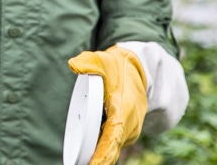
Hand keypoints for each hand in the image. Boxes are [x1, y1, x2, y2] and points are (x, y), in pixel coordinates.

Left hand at [68, 45, 147, 164]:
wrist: (141, 73)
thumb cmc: (119, 69)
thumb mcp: (104, 61)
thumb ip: (89, 63)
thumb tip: (74, 65)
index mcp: (123, 110)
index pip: (111, 137)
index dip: (102, 154)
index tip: (92, 164)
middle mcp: (127, 126)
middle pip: (110, 150)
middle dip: (95, 161)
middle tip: (77, 164)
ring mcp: (126, 132)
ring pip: (110, 150)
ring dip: (97, 158)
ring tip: (79, 163)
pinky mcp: (123, 133)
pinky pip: (110, 146)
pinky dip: (100, 154)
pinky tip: (87, 159)